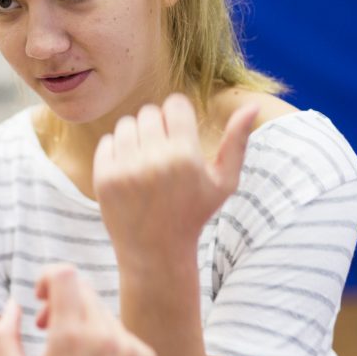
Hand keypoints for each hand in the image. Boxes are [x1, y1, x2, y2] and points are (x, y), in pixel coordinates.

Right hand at [0, 264, 156, 355]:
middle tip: (47, 325)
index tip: (41, 295)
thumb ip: (4, 334)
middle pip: (83, 290)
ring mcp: (129, 346)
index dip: (49, 276)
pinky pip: (121, 332)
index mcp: (69, 336)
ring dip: (82, 322)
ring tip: (70, 353)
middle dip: (61, 300)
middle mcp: (104, 335)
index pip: (66, 275)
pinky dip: (105, 340)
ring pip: (101, 312)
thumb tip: (15, 304)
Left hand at [92, 94, 258, 267]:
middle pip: (149, 112)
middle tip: (162, 149)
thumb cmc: (193, 214)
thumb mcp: (224, 182)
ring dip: (136, 135)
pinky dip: (116, 150)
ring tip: (145, 158)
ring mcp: (126, 169)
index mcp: (185, 156)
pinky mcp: (104, 178)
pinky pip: (107, 141)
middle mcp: (154, 160)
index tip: (179, 132)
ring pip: (126, 124)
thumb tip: (252, 105)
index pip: (174, 104)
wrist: (156, 251)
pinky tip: (129, 169)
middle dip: (157, 125)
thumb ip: (237, 142)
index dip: (177, 114)